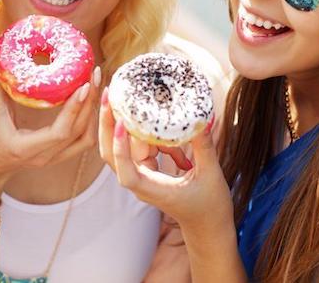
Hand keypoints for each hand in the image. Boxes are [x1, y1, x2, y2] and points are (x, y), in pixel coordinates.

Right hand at [0, 41, 99, 205]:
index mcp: (27, 148)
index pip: (60, 132)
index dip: (74, 109)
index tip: (84, 85)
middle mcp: (45, 157)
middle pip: (79, 132)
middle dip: (90, 102)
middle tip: (95, 74)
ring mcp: (55, 159)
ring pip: (86, 138)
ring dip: (94, 111)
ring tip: (98, 84)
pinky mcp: (61, 155)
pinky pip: (83, 139)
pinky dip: (91, 120)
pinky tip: (92, 99)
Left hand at [98, 92, 231, 232]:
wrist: (207, 224)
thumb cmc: (209, 206)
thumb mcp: (210, 174)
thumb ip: (204, 147)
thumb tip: (202, 119)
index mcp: (152, 189)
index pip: (127, 172)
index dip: (120, 149)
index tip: (122, 124)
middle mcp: (141, 182)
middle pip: (113, 154)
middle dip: (108, 124)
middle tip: (109, 94)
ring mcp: (142, 174)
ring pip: (123, 146)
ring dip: (122, 123)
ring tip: (121, 96)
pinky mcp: (147, 168)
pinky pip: (140, 145)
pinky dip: (146, 132)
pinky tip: (155, 119)